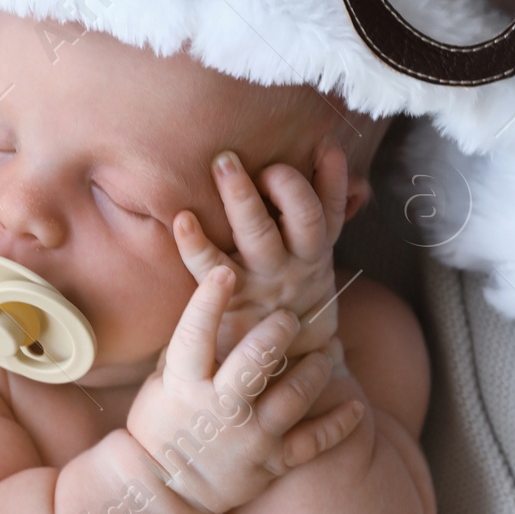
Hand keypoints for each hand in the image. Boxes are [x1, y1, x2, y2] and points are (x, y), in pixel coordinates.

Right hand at [125, 266, 363, 513]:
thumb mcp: (161, 383)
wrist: (166, 490)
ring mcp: (250, 438)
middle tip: (290, 317)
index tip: (225, 272)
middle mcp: (219, 410)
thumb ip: (187, 348)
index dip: (208, 302)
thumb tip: (213, 299)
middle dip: (276, 333)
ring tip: (325, 353)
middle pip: (254, 363)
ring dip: (314, 370)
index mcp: (184, 385)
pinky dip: (339, 424)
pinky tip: (355, 404)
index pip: (194, 336)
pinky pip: (314, 442)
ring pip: (293, 397)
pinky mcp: (271, 463)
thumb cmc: (162, 424)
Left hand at [173, 144, 348, 365]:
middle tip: (264, 153)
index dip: (331, 178)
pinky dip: (194, 242)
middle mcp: (296, 262)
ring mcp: (264, 280)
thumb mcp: (315, 259)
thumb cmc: (289, 298)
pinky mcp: (230, 296)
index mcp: (317, 249)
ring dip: (244, 197)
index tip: (323, 147)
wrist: (279, 367)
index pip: (333, 207)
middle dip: (284, 181)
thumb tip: (327, 150)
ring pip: (262, 235)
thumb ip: (322, 210)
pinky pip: (210, 266)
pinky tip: (182, 219)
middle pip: (302, 217)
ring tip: (224, 164)